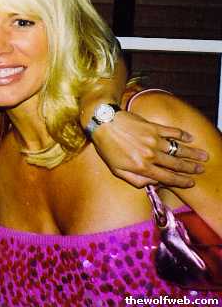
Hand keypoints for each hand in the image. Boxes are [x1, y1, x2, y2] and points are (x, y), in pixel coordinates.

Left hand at [91, 110, 208, 188]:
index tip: (191, 183)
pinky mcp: (153, 127)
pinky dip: (183, 135)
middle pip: (176, 164)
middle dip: (191, 168)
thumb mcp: (116, 170)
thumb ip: (135, 180)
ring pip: (178, 149)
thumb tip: (152, 184)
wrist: (103, 122)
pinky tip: (190, 138)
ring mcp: (153, 140)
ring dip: (193, 153)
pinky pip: (172, 132)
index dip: (181, 182)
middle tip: (201, 170)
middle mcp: (150, 155)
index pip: (167, 178)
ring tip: (203, 157)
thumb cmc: (107, 147)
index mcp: (142, 167)